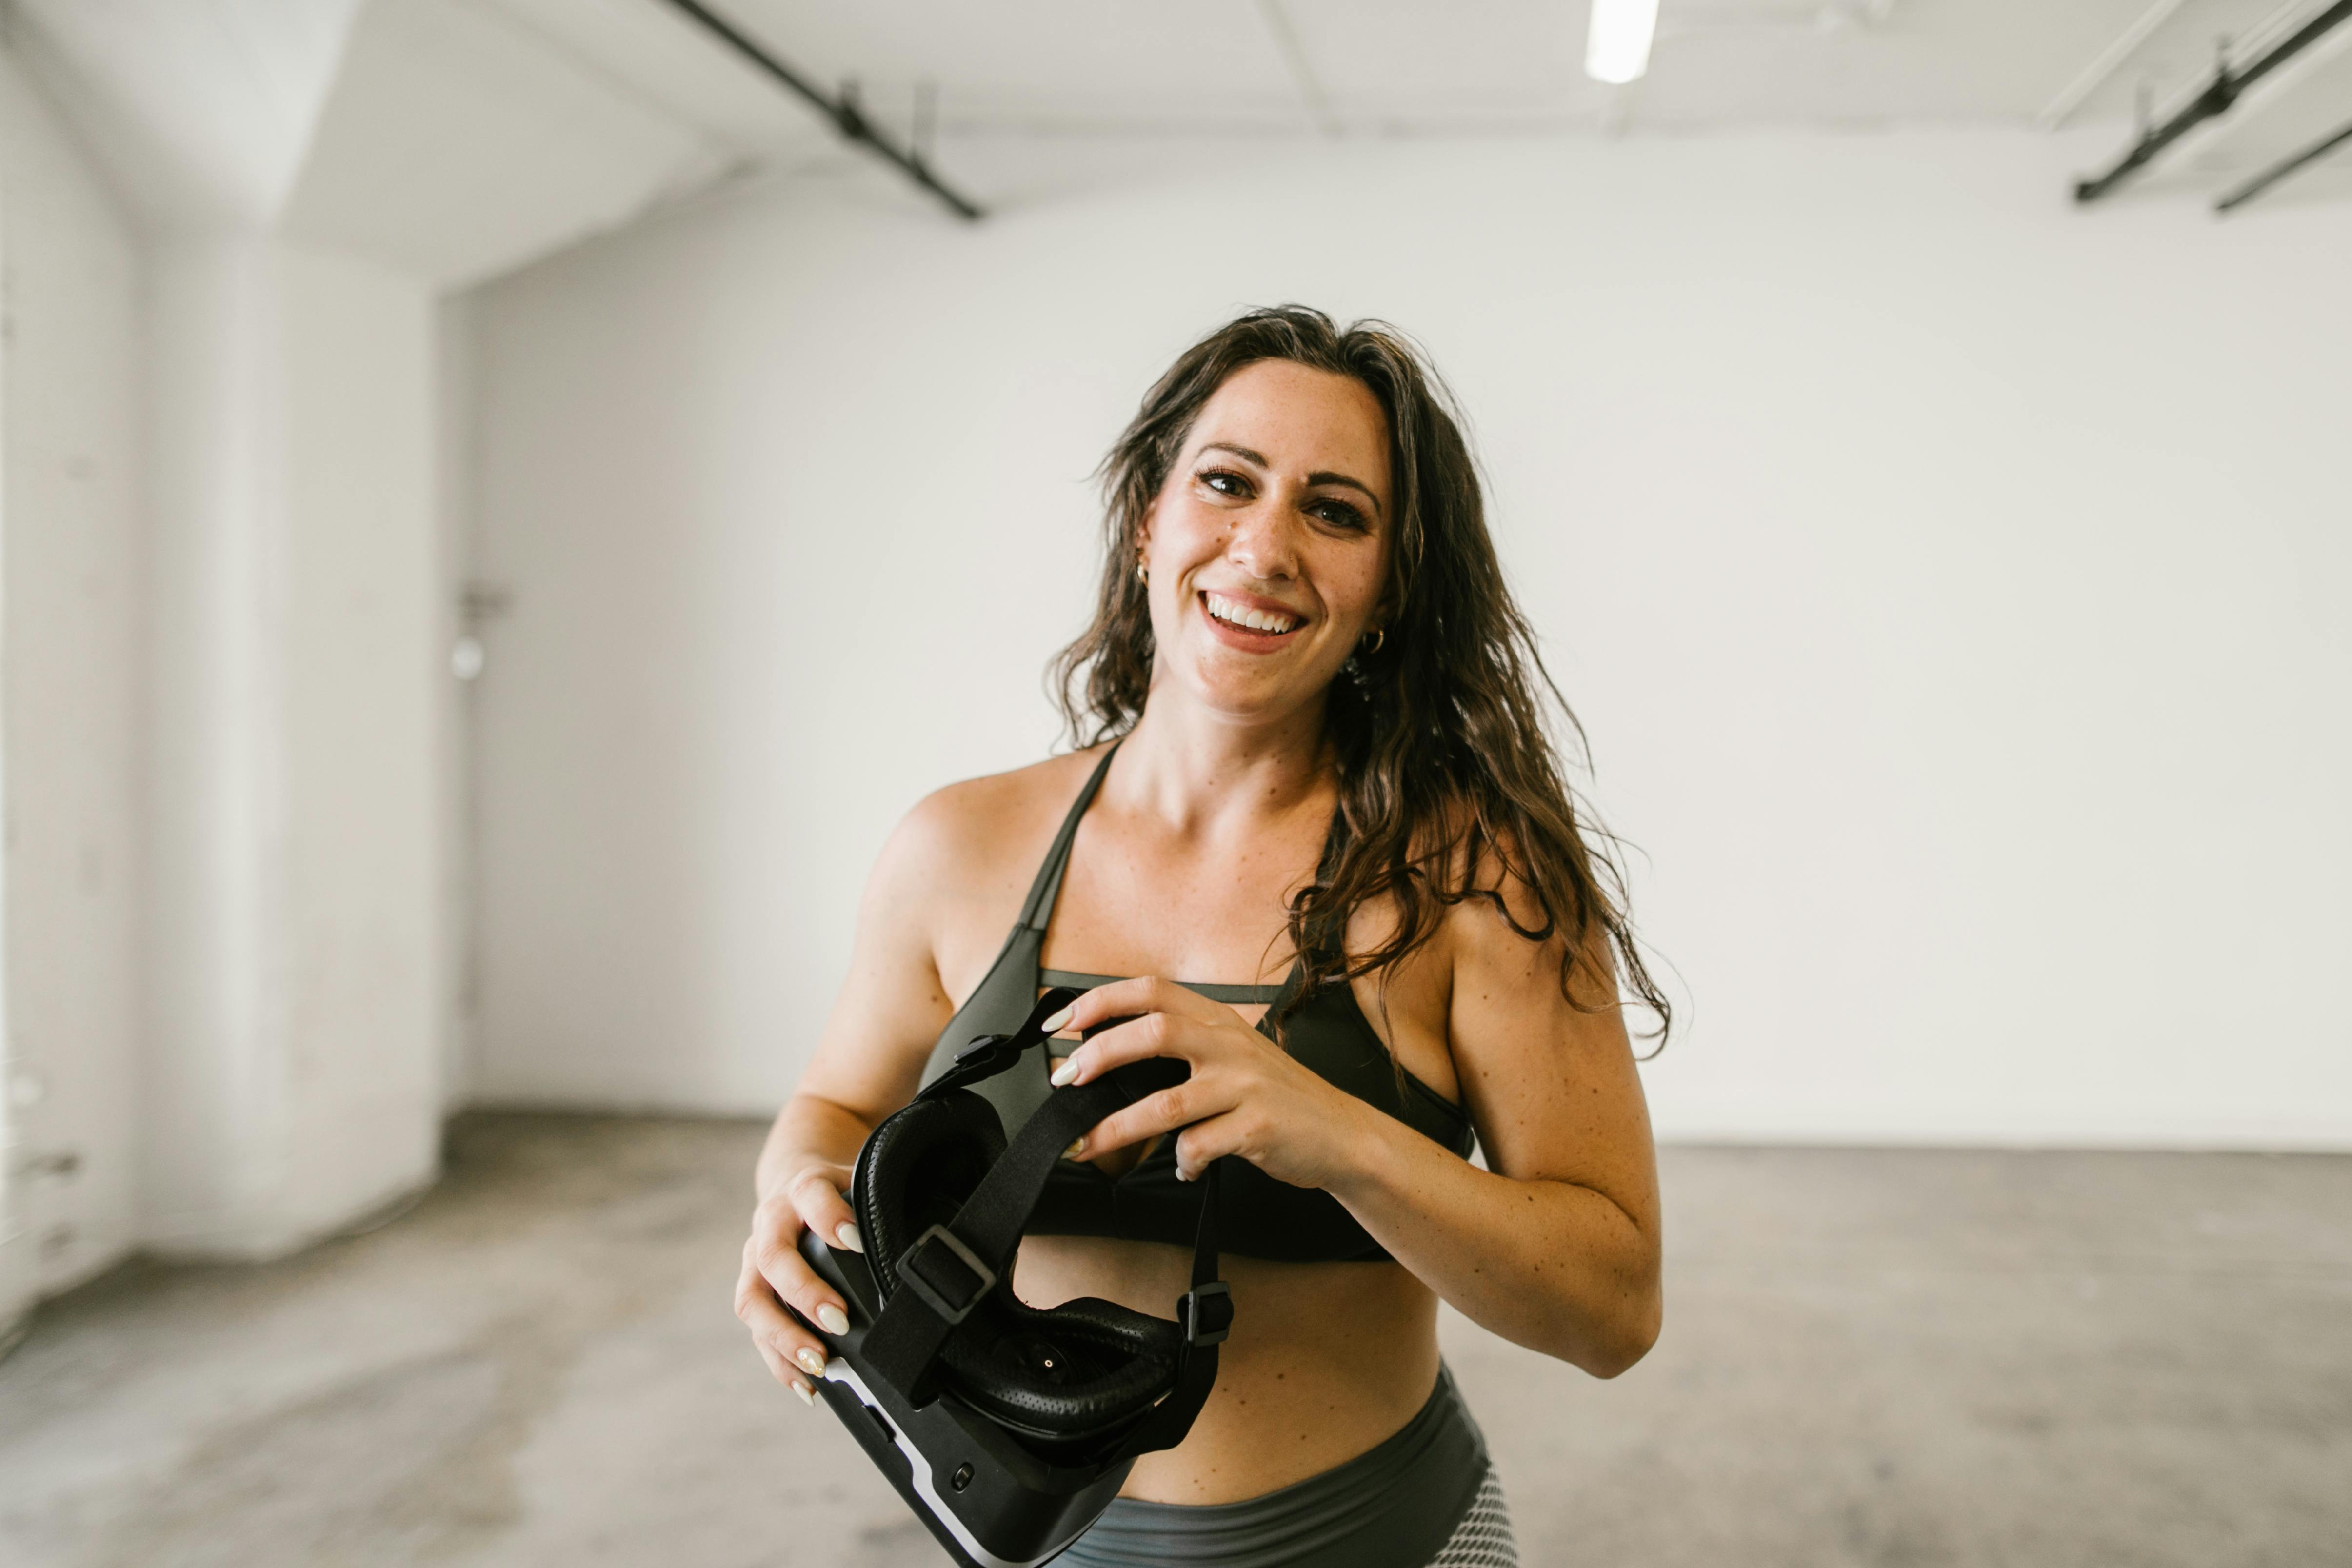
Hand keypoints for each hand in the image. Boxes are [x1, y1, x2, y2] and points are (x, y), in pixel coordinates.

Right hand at [733, 1158, 863, 1404]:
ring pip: (752, 1300)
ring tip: (818, 1362)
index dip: (829, 1217)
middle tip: (838, 1321)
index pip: (811, 1196)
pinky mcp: (753, 1291)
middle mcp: (772, 1223)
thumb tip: (928, 1249)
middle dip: (805, 1292)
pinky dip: (779, 1361)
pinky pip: (755, 1331)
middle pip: (774, 1258)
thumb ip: (879, 1209)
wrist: (790, 1187)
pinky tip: (806, 1383)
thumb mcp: (857, 1188)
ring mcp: (754, 1260)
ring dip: (784, 1336)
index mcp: (803, 1189)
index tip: (856, 1242)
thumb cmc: (835, 1196)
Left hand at [1049, 977, 1377, 1190]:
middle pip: (1152, 1033)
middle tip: (1064, 1082)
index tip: (1061, 1021)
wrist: (1342, 1134)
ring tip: (1086, 1145)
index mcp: (1218, 1020)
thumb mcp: (1235, 1054)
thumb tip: (1110, 1055)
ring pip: (1164, 1104)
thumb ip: (1186, 1046)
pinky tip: (1185, 1168)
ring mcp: (1244, 1087)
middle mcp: (1230, 1045)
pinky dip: (1182, 1163)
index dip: (1101, 1001)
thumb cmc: (1279, 1096)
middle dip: (1098, 1056)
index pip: (1152, 990)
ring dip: (1115, 1129)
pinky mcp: (1256, 1129)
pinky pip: (1198, 1148)